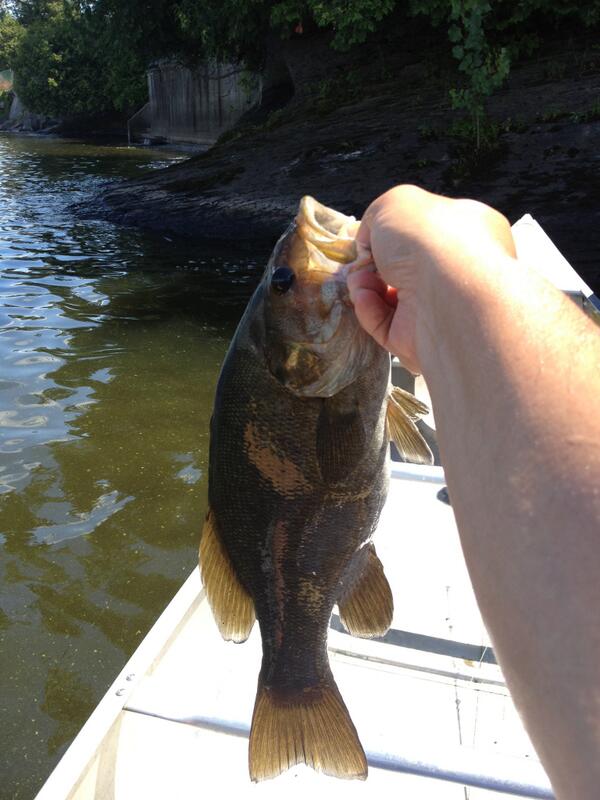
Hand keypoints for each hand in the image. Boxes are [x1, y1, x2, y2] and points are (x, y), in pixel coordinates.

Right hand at [347, 185, 514, 373]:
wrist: (445, 291)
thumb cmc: (429, 236)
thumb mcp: (396, 204)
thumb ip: (379, 217)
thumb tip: (370, 243)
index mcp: (468, 233)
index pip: (431, 232)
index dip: (397, 233)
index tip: (371, 238)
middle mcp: (458, 273)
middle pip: (409, 269)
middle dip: (376, 264)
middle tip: (359, 263)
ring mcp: (440, 309)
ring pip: (393, 299)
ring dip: (367, 286)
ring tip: (358, 280)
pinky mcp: (419, 340)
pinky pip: (386, 325)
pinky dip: (369, 309)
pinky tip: (362, 296)